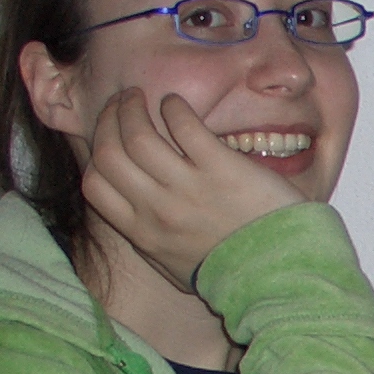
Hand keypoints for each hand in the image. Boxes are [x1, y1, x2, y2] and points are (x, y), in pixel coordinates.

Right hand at [78, 89, 301, 292]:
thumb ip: (149, 241)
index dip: (94, 153)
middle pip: (109, 154)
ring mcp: (190, 189)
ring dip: (133, 108)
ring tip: (140, 97)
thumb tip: (130, 215)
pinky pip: (186, 127)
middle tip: (121, 103)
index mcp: (143, 234)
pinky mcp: (223, 170)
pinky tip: (175, 104)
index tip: (107, 136)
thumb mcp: (176, 267)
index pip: (95, 185)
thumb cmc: (231, 272)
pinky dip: (174, 108)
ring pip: (139, 136)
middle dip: (108, 121)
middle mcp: (159, 211)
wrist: (280, 275)